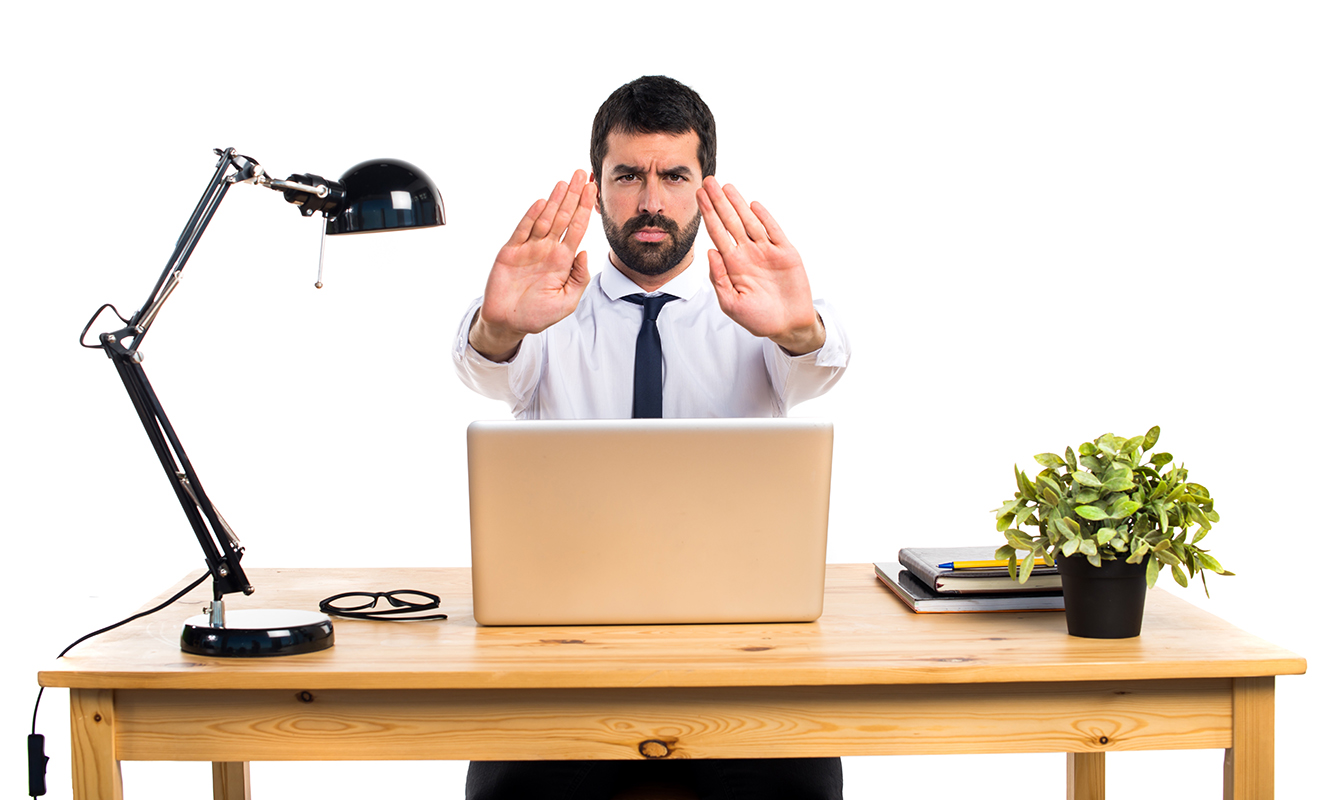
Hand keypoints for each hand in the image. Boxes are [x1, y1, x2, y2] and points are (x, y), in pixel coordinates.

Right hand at [470, 171, 598, 360]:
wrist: (509, 323)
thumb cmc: (538, 314)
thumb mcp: (567, 301)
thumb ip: (578, 278)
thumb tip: (585, 252)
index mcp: (563, 260)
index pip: (577, 228)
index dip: (585, 209)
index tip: (594, 190)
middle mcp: (547, 249)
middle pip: (563, 217)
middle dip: (574, 196)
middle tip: (582, 174)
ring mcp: (529, 249)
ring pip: (545, 218)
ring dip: (555, 200)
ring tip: (565, 182)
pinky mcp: (511, 252)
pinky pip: (523, 230)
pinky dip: (532, 216)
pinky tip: (542, 202)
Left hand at [697, 177, 824, 354]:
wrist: (788, 325)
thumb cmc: (759, 318)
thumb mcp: (731, 304)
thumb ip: (719, 279)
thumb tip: (710, 251)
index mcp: (733, 264)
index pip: (717, 233)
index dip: (708, 214)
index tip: (699, 197)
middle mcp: (748, 253)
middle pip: (730, 222)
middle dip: (719, 202)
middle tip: (708, 182)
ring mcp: (766, 251)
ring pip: (750, 222)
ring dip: (738, 204)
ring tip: (727, 187)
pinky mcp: (785, 253)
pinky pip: (773, 231)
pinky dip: (764, 218)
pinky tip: (753, 205)